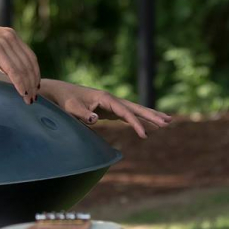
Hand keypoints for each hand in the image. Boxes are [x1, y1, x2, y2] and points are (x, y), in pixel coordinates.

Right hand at [0, 19, 39, 103]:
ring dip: (28, 85)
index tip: (35, 86)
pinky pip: (13, 70)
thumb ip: (1, 56)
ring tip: (29, 99)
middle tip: (34, 97)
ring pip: (23, 68)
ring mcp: (4, 42)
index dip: (35, 73)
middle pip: (30, 63)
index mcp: (10, 35)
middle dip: (33, 82)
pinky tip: (22, 93)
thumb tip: (9, 71)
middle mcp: (10, 36)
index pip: (30, 56)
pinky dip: (20, 83)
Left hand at [44, 80, 171, 137]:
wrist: (59, 93)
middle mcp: (110, 99)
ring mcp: (110, 104)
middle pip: (135, 107)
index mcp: (104, 98)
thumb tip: (95, 120)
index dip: (135, 123)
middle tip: (169, 122)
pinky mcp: (108, 109)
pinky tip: (147, 125)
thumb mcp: (71, 108)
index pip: (124, 112)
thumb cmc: (65, 101)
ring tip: (167, 122)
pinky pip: (127, 115)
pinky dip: (138, 119)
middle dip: (151, 115)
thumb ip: (82, 114)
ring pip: (134, 110)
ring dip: (149, 116)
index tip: (144, 135)